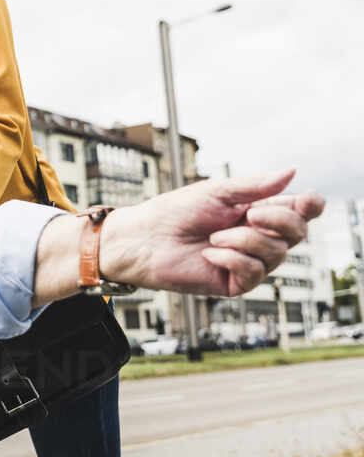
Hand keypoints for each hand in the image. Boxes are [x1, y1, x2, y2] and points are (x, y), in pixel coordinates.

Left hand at [100, 169, 323, 295]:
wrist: (145, 239)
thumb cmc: (176, 212)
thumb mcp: (217, 192)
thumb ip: (255, 186)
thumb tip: (292, 172)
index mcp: (258, 212)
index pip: (300, 212)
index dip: (311, 206)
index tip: (305, 200)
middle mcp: (258, 237)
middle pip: (298, 233)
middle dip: (280, 221)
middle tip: (251, 214)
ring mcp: (248, 262)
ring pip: (276, 253)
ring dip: (244, 240)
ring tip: (213, 236)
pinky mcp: (234, 284)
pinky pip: (253, 273)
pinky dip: (232, 259)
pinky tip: (208, 255)